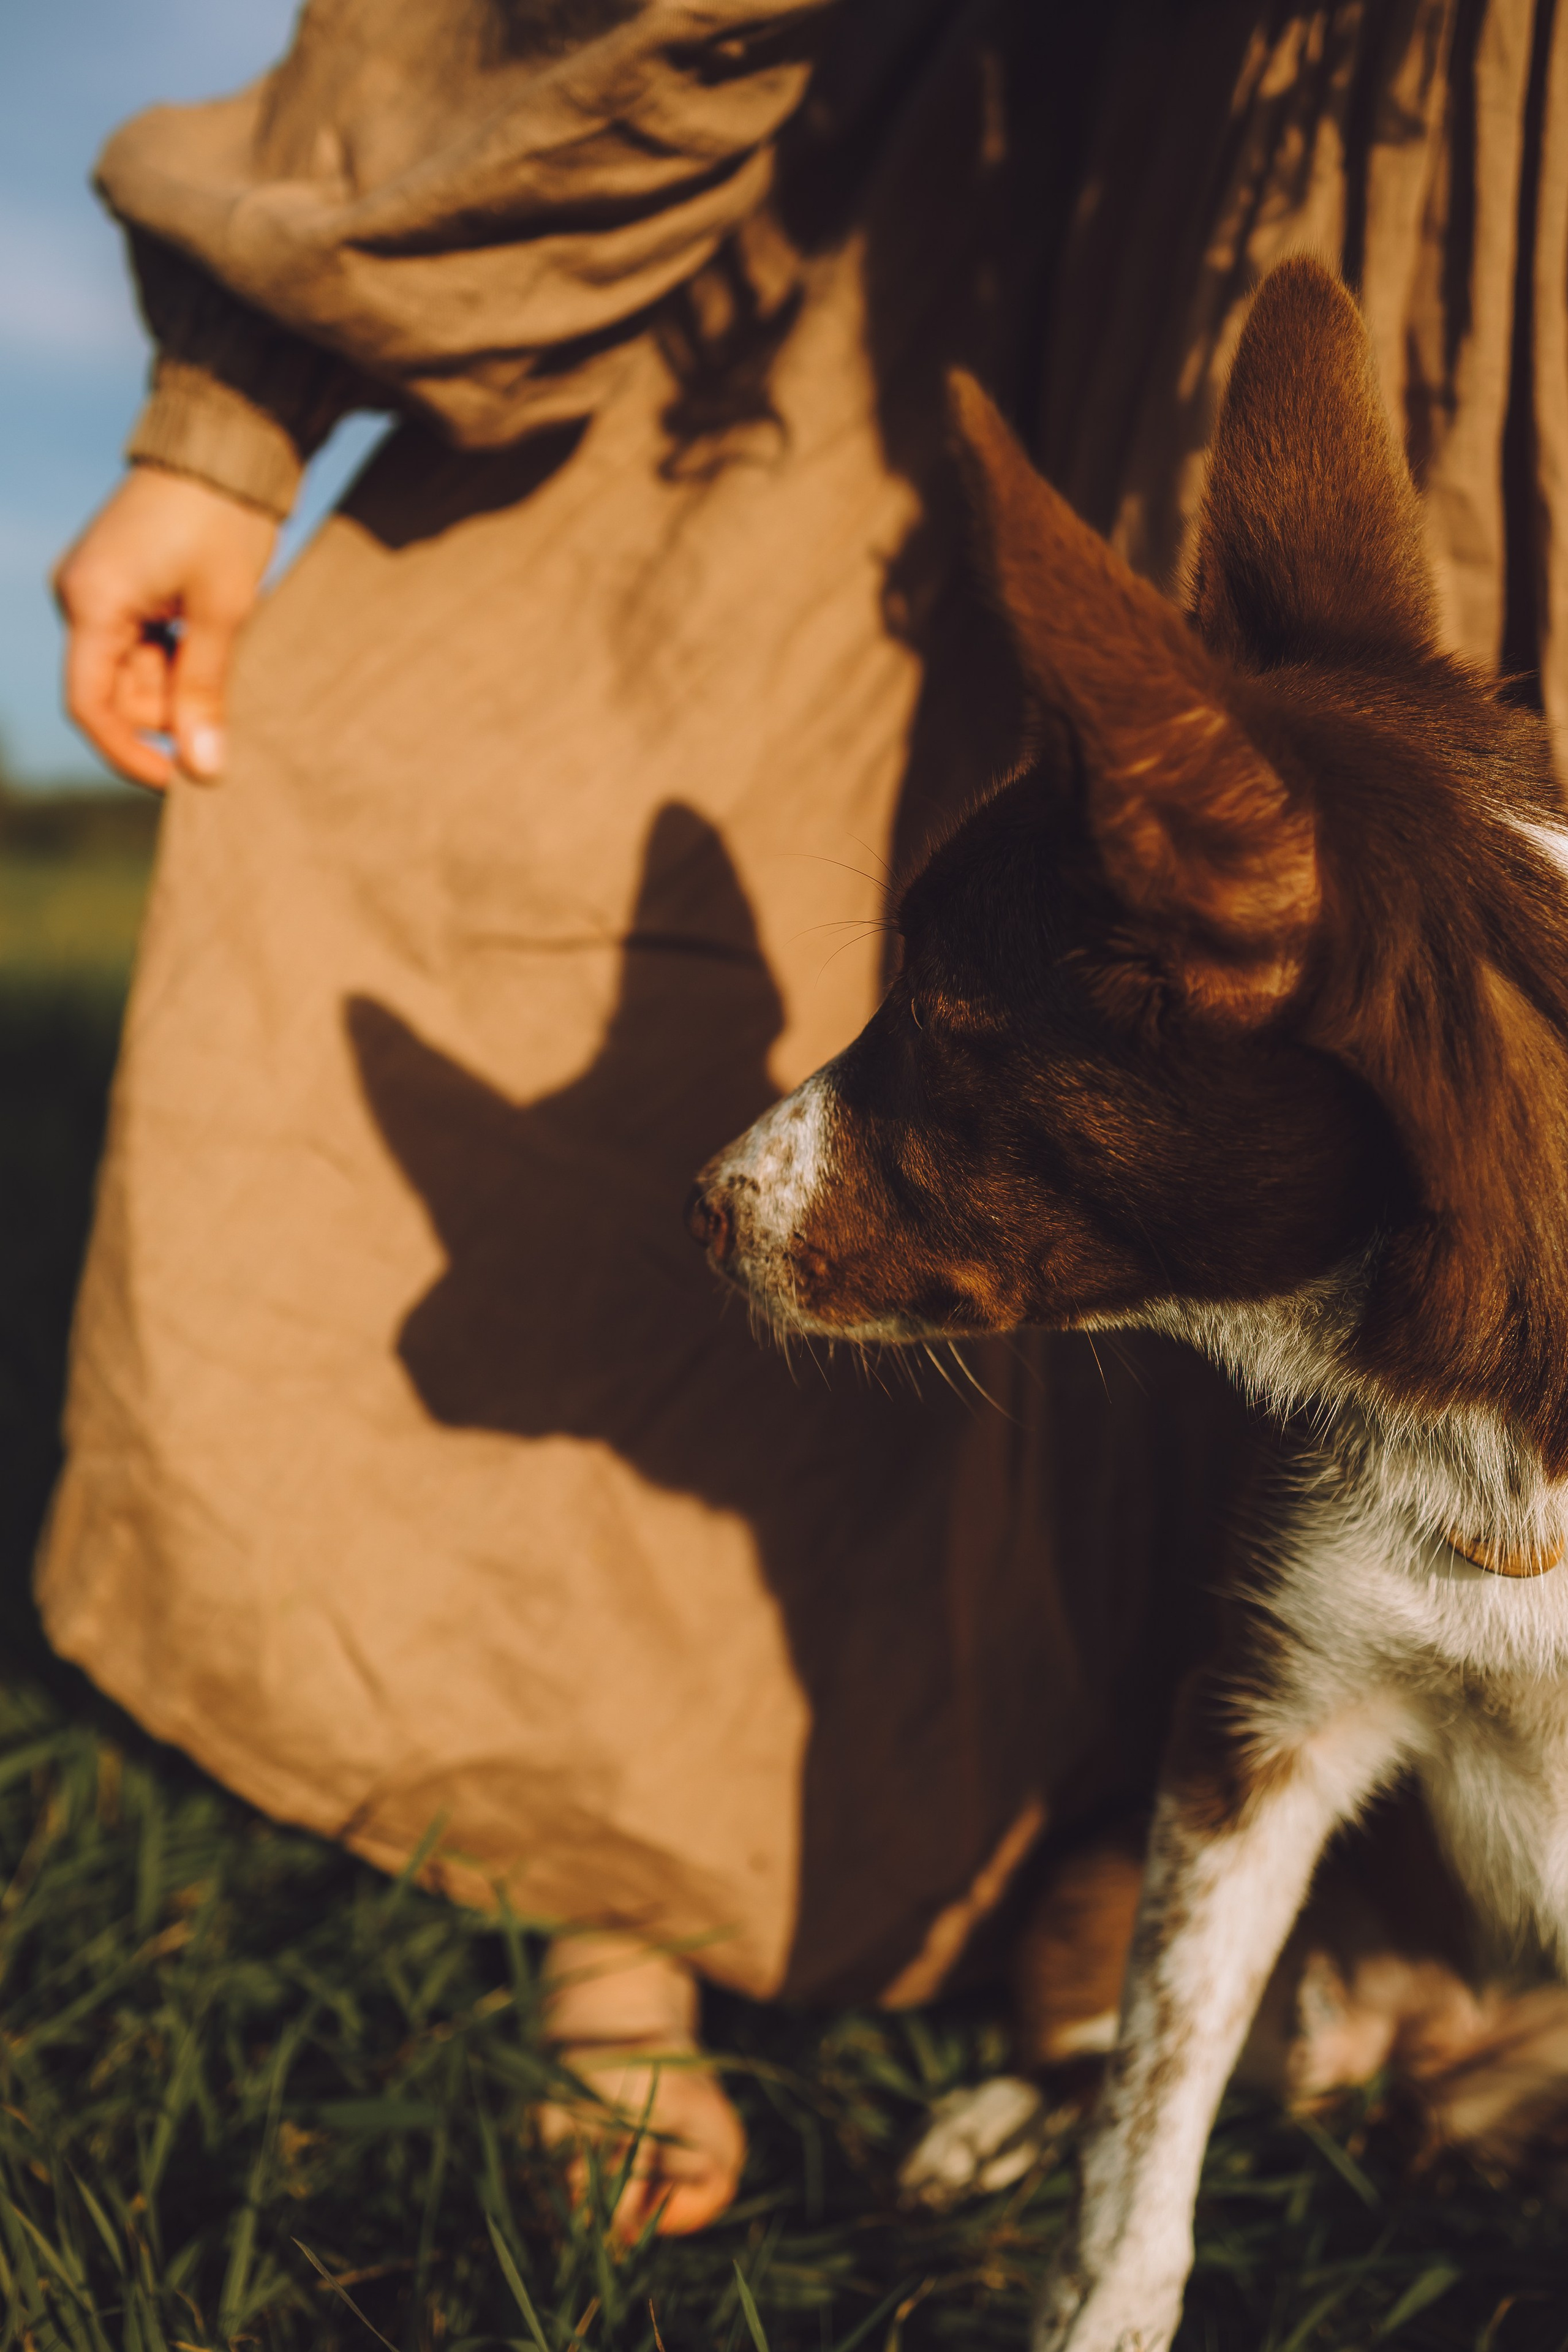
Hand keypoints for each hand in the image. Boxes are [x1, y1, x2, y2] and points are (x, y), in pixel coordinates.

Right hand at [53, 467, 276, 788]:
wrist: (227, 443)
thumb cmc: (224, 520)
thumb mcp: (223, 612)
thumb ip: (206, 692)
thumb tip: (205, 772)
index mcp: (91, 602)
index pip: (91, 707)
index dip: (130, 754)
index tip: (178, 780)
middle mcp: (79, 596)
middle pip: (115, 692)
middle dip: (168, 706)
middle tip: (225, 680)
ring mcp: (96, 588)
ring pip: (132, 671)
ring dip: (178, 678)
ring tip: (221, 638)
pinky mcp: (119, 582)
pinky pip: (140, 643)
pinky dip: (176, 654)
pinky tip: (210, 631)